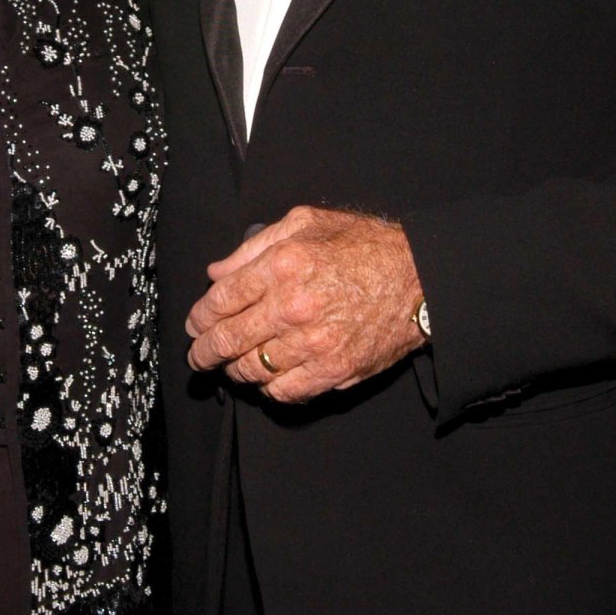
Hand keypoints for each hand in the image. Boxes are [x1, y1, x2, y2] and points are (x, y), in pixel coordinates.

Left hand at [186, 207, 424, 403]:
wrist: (419, 279)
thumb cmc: (365, 246)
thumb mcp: (307, 223)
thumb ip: (255, 246)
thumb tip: (218, 272)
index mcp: (282, 265)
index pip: (221, 300)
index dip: (200, 317)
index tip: (196, 324)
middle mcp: (293, 306)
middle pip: (228, 340)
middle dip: (204, 352)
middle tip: (198, 356)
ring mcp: (313, 343)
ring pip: (252, 369)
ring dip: (234, 370)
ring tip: (231, 365)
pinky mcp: (333, 370)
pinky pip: (284, 391)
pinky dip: (269, 388)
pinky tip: (268, 377)